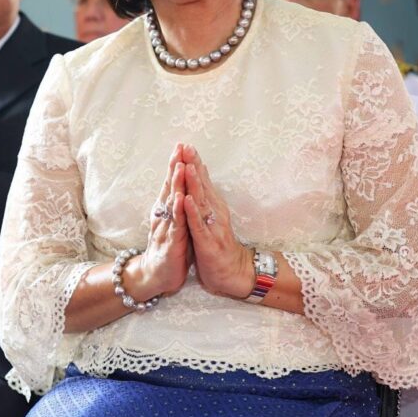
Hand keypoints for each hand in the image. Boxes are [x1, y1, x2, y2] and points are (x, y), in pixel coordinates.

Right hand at [125, 144, 192, 299]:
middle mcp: (164, 214)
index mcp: (166, 210)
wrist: (156, 275)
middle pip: (169, 186)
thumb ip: (176, 205)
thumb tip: (180, 185)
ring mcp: (166, 227)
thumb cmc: (169, 247)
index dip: (176, 164)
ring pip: (171, 202)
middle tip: (179, 147)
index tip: (181, 146)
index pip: (171, 183)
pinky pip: (176, 224)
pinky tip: (180, 198)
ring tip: (179, 166)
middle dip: (174, 166)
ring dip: (175, 184)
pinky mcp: (171, 242)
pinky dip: (178, 210)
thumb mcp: (174, 222)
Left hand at [182, 145, 253, 298]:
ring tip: (186, 167)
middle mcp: (214, 212)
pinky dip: (192, 212)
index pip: (202, 180)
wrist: (232, 272)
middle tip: (187, 147)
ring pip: (201, 202)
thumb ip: (206, 198)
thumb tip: (201, 177)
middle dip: (194, 166)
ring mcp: (212, 226)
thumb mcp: (211, 217)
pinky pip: (198, 225)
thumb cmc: (217, 243)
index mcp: (213, 206)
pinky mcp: (207, 242)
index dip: (194, 162)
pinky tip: (186, 200)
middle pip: (202, 185)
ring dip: (194, 184)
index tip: (186, 144)